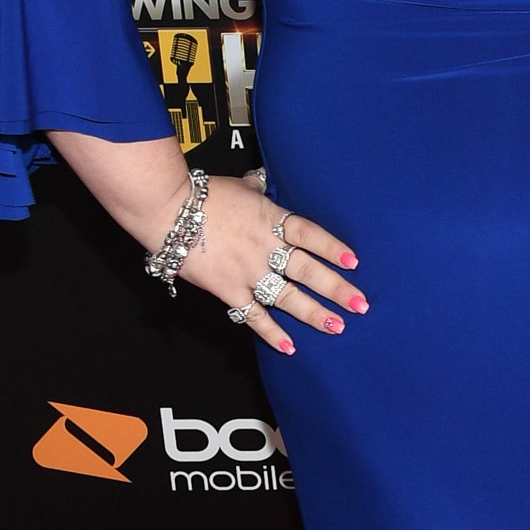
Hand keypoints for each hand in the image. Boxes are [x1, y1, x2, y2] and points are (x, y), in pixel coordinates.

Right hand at [172, 172, 362, 354]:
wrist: (168, 211)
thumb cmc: (202, 194)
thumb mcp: (240, 186)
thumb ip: (256, 189)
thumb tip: (262, 181)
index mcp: (271, 219)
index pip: (311, 235)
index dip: (334, 248)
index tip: (355, 262)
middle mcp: (265, 248)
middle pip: (308, 271)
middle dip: (336, 289)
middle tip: (360, 304)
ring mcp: (248, 272)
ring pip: (287, 297)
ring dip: (314, 314)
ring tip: (337, 327)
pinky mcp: (228, 290)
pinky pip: (253, 315)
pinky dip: (271, 333)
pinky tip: (290, 347)